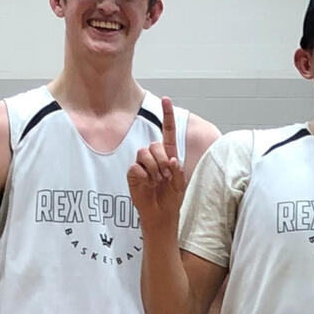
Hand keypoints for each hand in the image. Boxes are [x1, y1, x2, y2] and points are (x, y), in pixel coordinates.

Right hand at [126, 96, 186, 228]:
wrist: (160, 213)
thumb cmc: (171, 198)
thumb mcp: (180, 184)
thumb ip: (178, 171)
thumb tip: (172, 159)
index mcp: (168, 155)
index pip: (168, 132)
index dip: (167, 116)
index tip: (166, 99)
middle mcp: (155, 156)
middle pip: (155, 145)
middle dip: (162, 160)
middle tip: (165, 176)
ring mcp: (142, 163)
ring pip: (145, 153)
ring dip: (154, 169)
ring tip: (157, 181)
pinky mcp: (133, 172)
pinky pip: (136, 167)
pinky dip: (144, 176)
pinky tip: (147, 184)